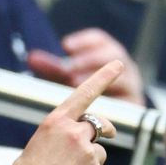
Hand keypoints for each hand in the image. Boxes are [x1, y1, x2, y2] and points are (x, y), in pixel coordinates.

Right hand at [2, 61, 120, 164]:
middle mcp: (74, 133)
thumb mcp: (40, 143)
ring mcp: (87, 154)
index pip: (84, 94)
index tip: (118, 64)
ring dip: (89, 162)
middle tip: (110, 134)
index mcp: (56, 121)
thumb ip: (64, 133)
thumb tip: (89, 136)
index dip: (103, 77)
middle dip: (104, 130)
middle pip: (99, 125)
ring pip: (99, 153)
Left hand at [28, 28, 144, 105]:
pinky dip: (111, 102)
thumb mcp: (70, 78)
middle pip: (113, 54)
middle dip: (90, 60)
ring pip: (122, 76)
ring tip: (77, 84)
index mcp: (108, 55)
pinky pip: (126, 100)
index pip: (99, 40)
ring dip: (100, 80)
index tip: (66, 46)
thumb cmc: (86, 97)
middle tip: (69, 69)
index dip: (85, 41)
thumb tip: (32, 58)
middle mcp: (123, 66)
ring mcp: (130, 85)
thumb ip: (54, 69)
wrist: (108, 123)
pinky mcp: (133, 105)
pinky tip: (93, 106)